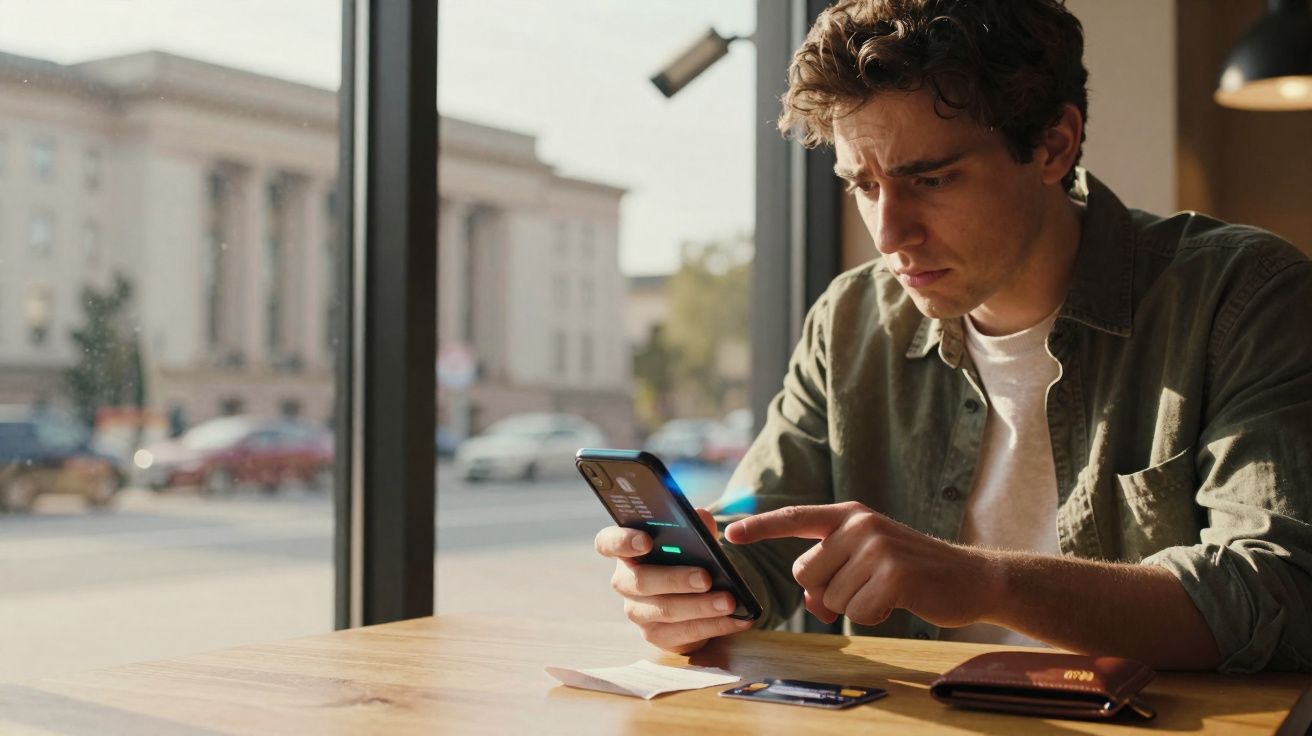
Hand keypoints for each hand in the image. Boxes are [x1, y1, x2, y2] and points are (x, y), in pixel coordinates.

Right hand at [594, 507, 752, 653]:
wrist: (694, 594)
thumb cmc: (687, 558)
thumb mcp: (691, 539)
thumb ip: (694, 526)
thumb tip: (702, 517)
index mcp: (626, 551)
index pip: (608, 542)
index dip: (622, 541)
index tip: (646, 541)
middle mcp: (625, 582)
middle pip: (641, 581)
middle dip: (675, 579)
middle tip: (705, 577)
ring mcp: (638, 612)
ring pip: (665, 610)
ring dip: (701, 606)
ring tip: (729, 601)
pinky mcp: (657, 636)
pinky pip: (685, 633)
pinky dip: (714, 626)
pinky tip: (737, 619)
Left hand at [725, 501, 995, 627]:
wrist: (971, 578)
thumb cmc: (913, 572)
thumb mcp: (868, 562)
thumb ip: (831, 572)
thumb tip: (811, 602)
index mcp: (850, 516)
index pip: (795, 518)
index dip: (760, 527)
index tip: (729, 533)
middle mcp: (860, 524)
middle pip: (805, 574)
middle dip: (827, 592)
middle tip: (866, 585)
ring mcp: (877, 547)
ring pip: (830, 598)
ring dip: (854, 606)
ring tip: (886, 591)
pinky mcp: (893, 574)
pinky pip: (857, 612)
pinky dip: (874, 616)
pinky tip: (898, 602)